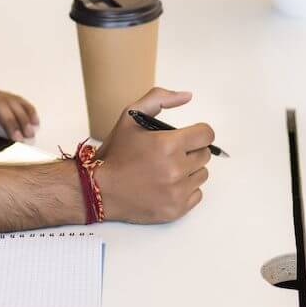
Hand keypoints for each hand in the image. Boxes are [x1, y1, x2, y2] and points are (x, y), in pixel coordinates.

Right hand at [94, 88, 212, 223]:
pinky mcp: (176, 210)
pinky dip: (186, 190)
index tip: (189, 137)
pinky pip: (197, 195)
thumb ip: (159, 99)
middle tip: (170, 154)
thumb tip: (187, 96)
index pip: (206, 135)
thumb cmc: (115, 154)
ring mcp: (177, 192)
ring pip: (202, 175)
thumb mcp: (130, 116)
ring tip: (168, 170)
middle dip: (191, 151)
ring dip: (189, 171)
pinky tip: (168, 186)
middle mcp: (176, 169)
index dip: (198, 133)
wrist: (99, 190)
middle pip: (204, 155)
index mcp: (168, 145)